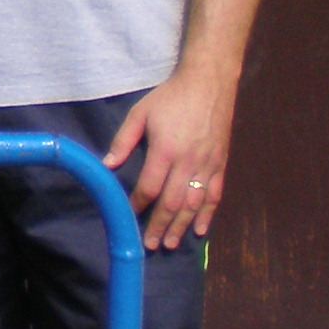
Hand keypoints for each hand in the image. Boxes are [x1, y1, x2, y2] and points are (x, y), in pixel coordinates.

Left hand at [103, 64, 237, 248]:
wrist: (209, 83)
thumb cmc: (170, 97)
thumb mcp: (140, 113)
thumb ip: (123, 141)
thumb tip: (108, 165)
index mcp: (166, 150)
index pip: (150, 187)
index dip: (139, 204)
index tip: (129, 216)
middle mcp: (189, 162)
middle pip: (173, 202)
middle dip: (160, 225)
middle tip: (150, 245)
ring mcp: (207, 165)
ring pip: (195, 204)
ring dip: (182, 226)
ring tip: (170, 243)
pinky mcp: (221, 164)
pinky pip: (215, 195)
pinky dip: (208, 214)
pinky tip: (201, 230)